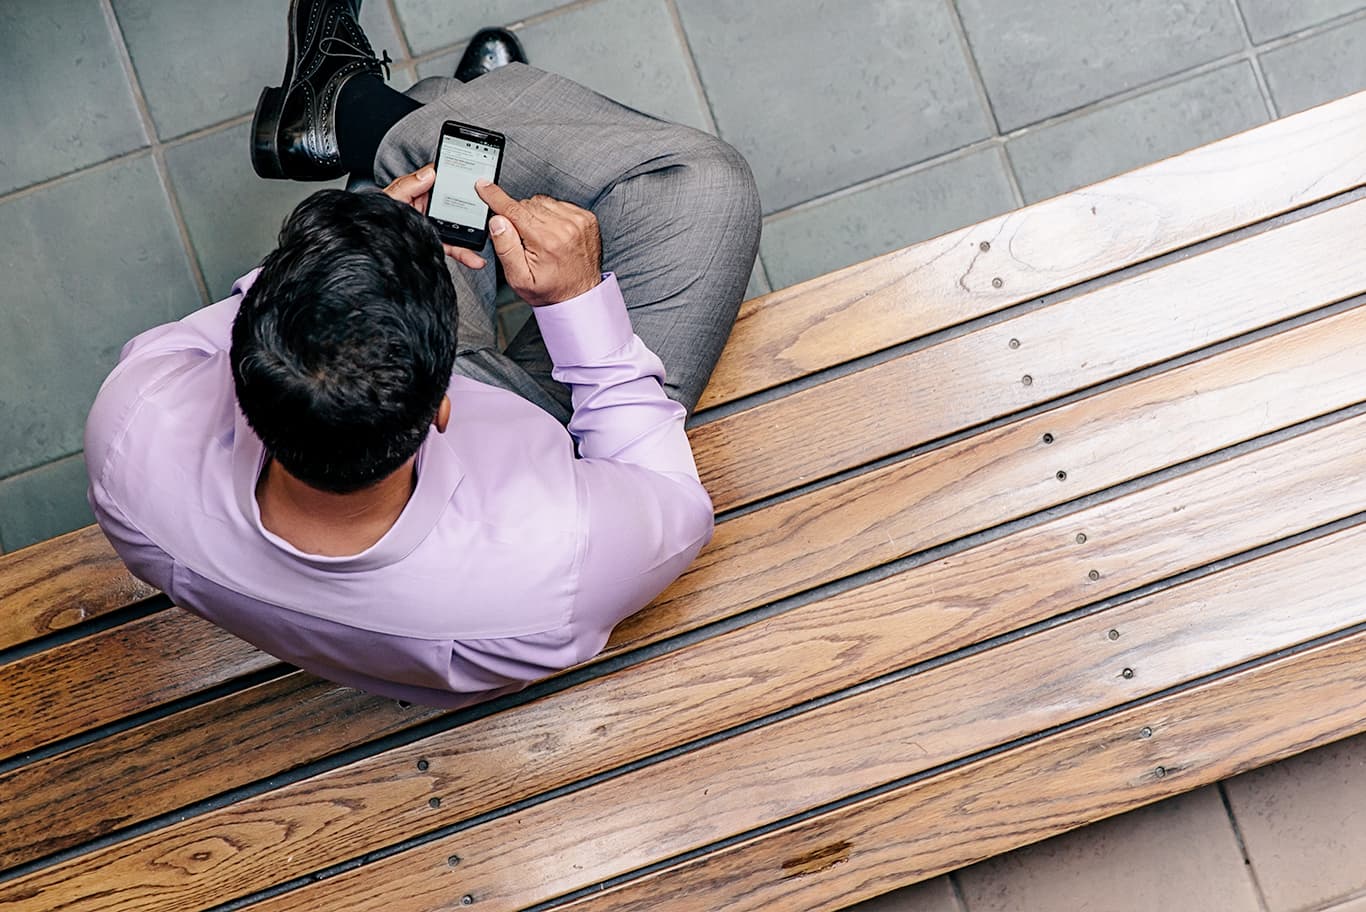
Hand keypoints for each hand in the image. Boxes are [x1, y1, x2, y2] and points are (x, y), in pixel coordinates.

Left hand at [382, 166, 487, 270]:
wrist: (372, 245)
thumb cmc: (376, 218)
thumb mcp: (391, 197)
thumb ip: (408, 185)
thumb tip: (429, 174)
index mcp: (419, 192)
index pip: (443, 182)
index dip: (459, 180)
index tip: (475, 181)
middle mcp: (429, 209)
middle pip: (457, 207)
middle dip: (474, 212)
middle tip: (487, 214)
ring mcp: (433, 227)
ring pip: (458, 229)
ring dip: (473, 237)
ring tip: (484, 241)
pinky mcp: (434, 244)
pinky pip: (453, 247)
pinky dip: (465, 254)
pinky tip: (474, 259)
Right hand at [476, 180, 602, 306]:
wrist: (579, 296)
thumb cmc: (549, 289)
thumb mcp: (519, 277)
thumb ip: (506, 247)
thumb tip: (497, 220)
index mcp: (546, 241)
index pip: (514, 211)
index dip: (495, 197)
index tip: (483, 185)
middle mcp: (565, 227)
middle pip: (526, 205)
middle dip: (517, 217)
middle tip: (523, 240)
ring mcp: (578, 221)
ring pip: (542, 202)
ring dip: (534, 214)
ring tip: (539, 237)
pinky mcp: (586, 218)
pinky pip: (559, 205)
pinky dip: (551, 214)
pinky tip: (552, 232)